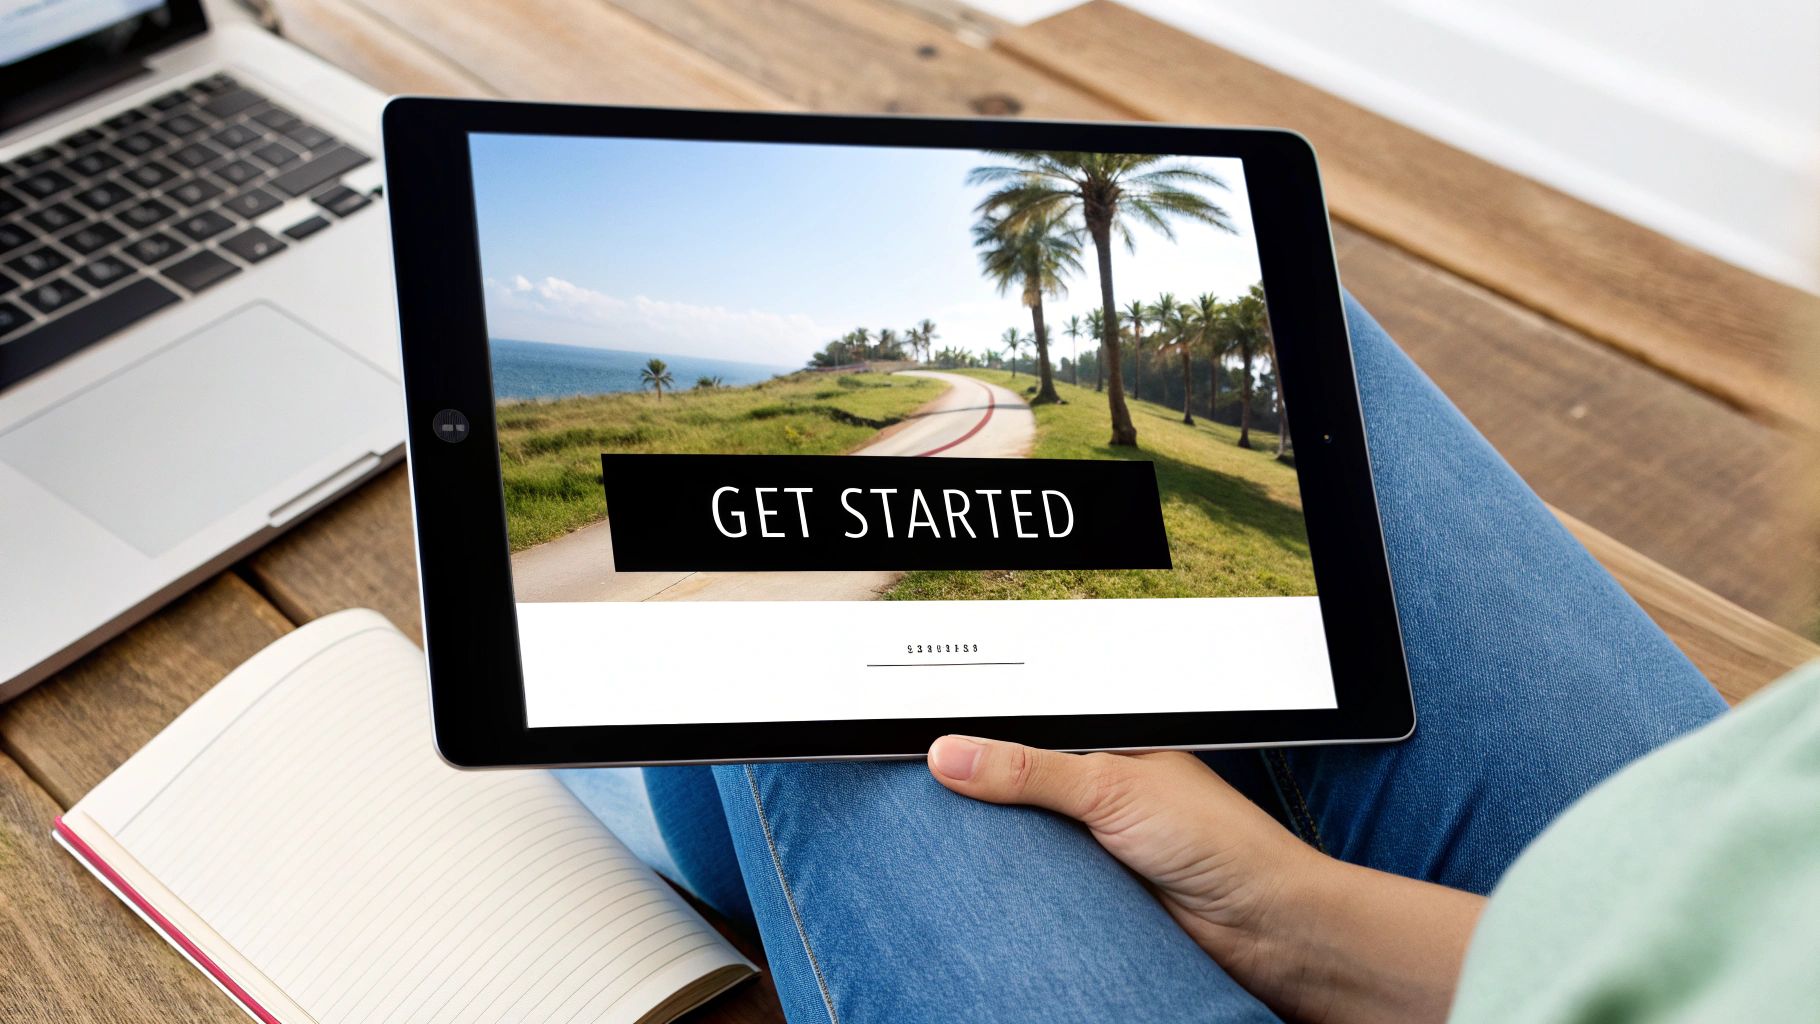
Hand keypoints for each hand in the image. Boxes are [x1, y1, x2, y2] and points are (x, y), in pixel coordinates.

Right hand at [927, 736, 1482, 1023]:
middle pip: (1016, 784)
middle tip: (923, 786)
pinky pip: (1035, 885)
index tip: (925, 744)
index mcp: (1109, 747)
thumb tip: (953, 754)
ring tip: (940, 836)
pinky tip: (984, 882)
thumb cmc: (1219, 841)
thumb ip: (1029, 770)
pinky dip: (1013, 887)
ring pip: (1020, 837)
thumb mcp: (1110, 787)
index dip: (978, 737)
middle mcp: (1100, 792)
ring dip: (995, 843)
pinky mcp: (1094, 893)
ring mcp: (1095, 843)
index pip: (1027, 732)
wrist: (1261, 926)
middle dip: (978, 788)